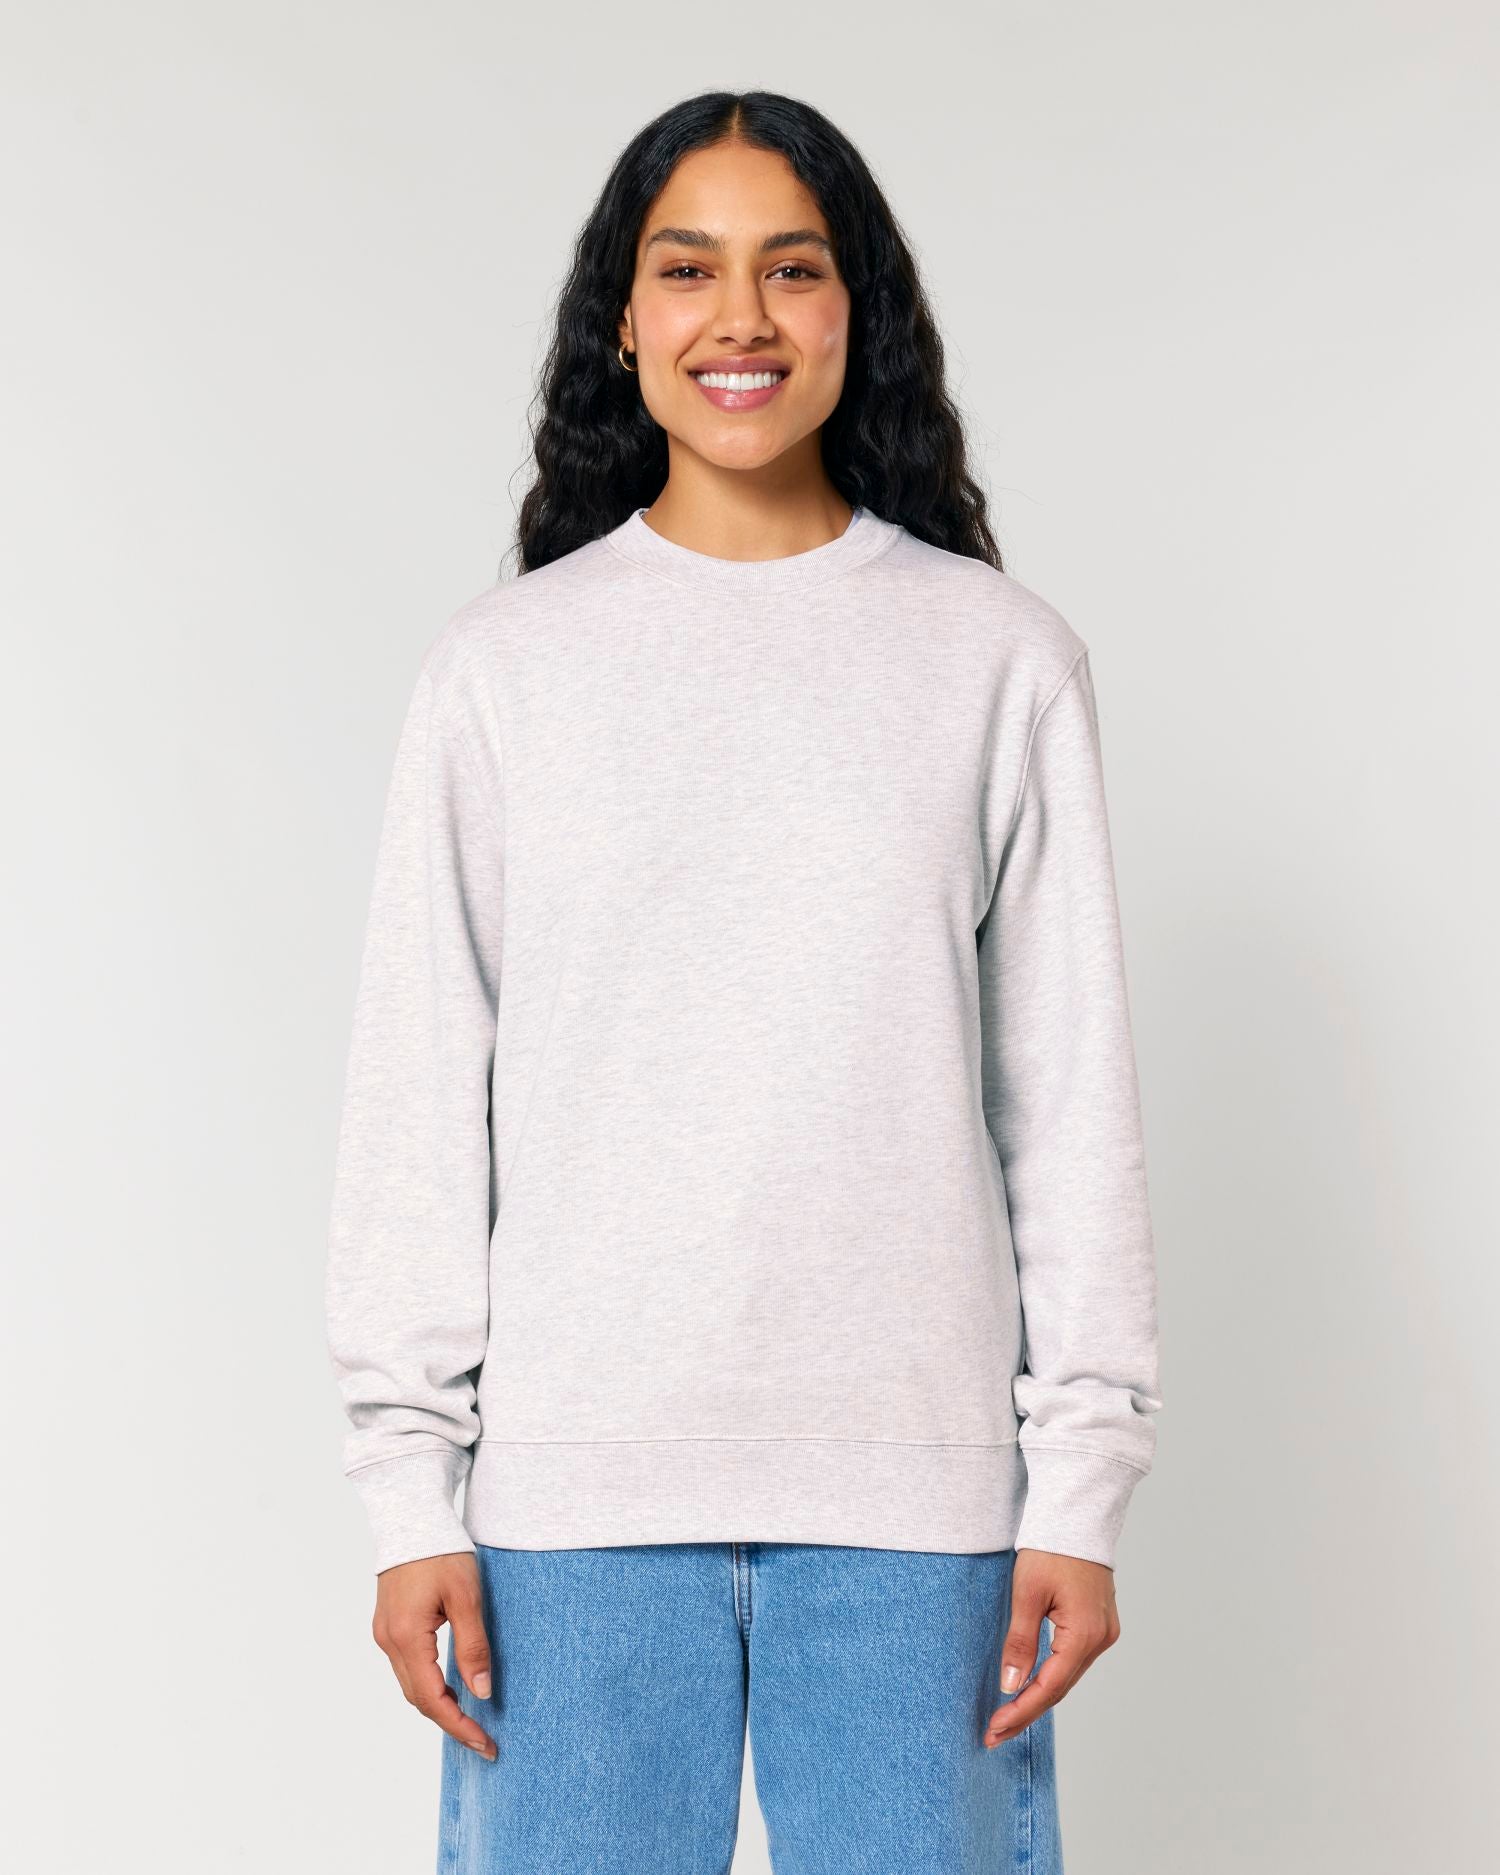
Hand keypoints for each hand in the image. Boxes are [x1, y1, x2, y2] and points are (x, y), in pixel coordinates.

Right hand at [372, 1551, 497, 1759]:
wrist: (411, 1516)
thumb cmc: (441, 1550)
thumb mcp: (466, 1598)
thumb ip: (473, 1647)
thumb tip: (481, 1693)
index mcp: (406, 1637)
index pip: (433, 1700)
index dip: (459, 1726)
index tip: (484, 1743)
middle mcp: (388, 1641)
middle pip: (418, 1699)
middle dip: (451, 1723)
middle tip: (483, 1740)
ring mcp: (384, 1633)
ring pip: (411, 1685)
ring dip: (439, 1705)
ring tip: (471, 1719)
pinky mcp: (388, 1625)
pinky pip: (407, 1667)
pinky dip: (428, 1684)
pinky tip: (450, 1687)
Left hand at [983, 1547, 1119, 1747]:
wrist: (1076, 1516)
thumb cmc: (1050, 1549)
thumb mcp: (1027, 1594)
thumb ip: (1020, 1642)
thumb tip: (1011, 1685)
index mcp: (1085, 1634)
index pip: (1049, 1687)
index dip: (1020, 1712)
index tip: (994, 1729)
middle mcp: (1101, 1638)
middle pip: (1060, 1687)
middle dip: (1026, 1711)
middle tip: (994, 1733)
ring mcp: (1104, 1632)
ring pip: (1067, 1676)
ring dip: (1038, 1696)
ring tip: (1007, 1717)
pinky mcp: (1099, 1624)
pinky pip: (1073, 1660)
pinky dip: (1051, 1676)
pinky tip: (1032, 1687)